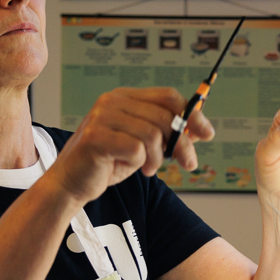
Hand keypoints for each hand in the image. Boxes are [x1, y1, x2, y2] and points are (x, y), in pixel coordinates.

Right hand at [49, 87, 215, 203]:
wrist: (72, 183)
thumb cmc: (108, 162)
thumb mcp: (142, 144)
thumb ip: (166, 132)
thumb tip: (201, 128)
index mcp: (124, 97)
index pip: (167, 96)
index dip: (191, 113)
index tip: (206, 133)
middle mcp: (112, 101)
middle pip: (165, 116)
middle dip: (182, 143)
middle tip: (188, 163)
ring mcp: (102, 117)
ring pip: (153, 134)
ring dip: (158, 158)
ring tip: (149, 168)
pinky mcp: (96, 137)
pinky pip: (137, 149)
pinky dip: (142, 163)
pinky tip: (134, 169)